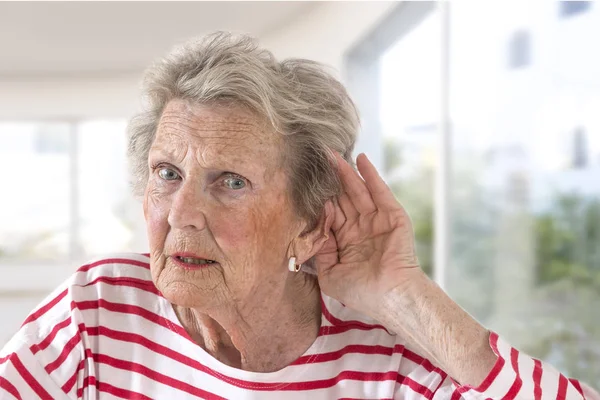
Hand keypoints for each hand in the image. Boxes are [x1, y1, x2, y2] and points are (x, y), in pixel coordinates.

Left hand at [314, 153, 423, 317]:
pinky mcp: (393, 215)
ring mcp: (377, 220)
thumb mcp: (329, 273)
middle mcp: (361, 228)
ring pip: (358, 191)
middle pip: (343, 198)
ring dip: (346, 172)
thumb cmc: (361, 292)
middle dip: (331, 180)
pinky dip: (370, 175)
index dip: (320, 199)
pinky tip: (360, 159)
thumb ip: (319, 251)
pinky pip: (380, 191)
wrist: (390, 296)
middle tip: (318, 158)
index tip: (305, 181)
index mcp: (346, 241)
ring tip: (333, 154)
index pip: (331, 214)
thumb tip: (312, 227)